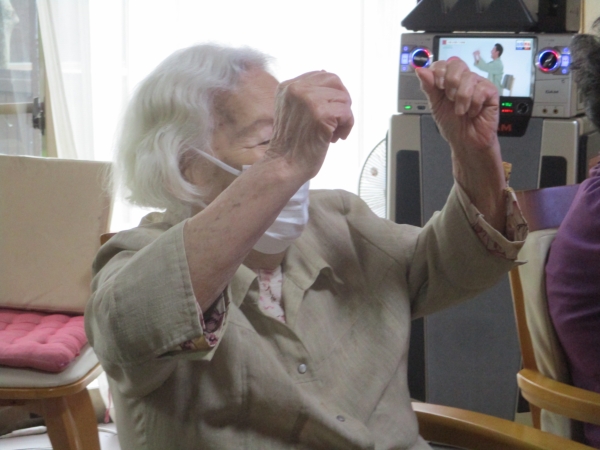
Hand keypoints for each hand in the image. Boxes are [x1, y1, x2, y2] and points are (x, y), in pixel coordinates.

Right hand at [267, 71, 353, 179]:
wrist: (284, 165)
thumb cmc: (291, 144)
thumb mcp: (292, 110)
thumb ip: (306, 93)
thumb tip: (326, 72)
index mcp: (288, 86)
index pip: (322, 75)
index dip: (332, 93)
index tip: (329, 112)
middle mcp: (296, 89)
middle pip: (335, 81)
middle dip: (342, 100)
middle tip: (337, 119)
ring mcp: (308, 101)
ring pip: (343, 98)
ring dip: (344, 117)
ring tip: (333, 133)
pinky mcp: (321, 115)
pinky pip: (347, 113)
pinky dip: (347, 126)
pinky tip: (335, 138)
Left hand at [416, 58, 506, 232]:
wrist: (465, 142)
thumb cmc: (453, 124)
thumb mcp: (435, 105)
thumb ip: (428, 86)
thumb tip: (420, 69)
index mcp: (450, 80)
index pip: (444, 63)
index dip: (439, 71)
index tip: (438, 85)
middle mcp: (464, 80)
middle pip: (456, 64)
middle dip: (449, 82)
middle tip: (449, 98)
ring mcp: (478, 84)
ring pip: (468, 78)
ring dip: (461, 98)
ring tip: (461, 110)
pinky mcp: (491, 93)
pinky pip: (481, 90)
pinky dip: (473, 104)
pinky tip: (473, 112)